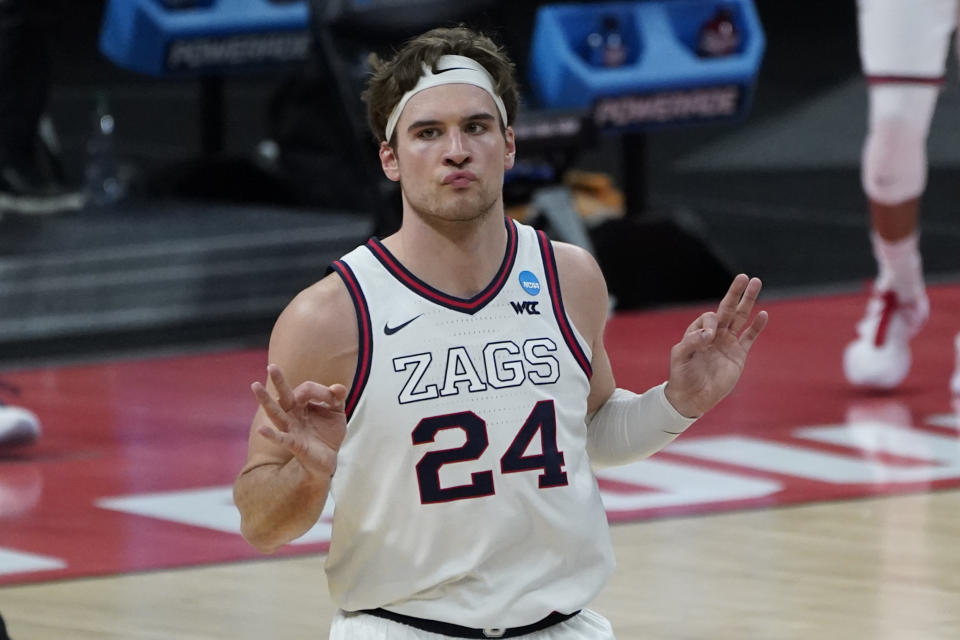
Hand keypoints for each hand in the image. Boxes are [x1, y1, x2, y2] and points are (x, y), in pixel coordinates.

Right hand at [251, 364, 346, 479]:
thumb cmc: (328, 433)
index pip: (306, 389)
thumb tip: (338, 388)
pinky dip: (271, 435)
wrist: (327, 459)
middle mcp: (292, 414)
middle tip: (272, 366)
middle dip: (278, 380)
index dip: (322, 391)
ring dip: (265, 400)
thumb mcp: (337, 413)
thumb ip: (337, 398)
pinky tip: (261, 430)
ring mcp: (290, 428)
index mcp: (301, 405)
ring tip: (255, 385)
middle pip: (283, 394)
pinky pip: (280, 439)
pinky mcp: (293, 444)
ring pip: (276, 412)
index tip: (334, 399)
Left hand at [664, 274, 767, 417]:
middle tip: (743, 277)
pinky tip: (763, 314)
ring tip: (756, 284)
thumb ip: (692, 342)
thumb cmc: (681, 376)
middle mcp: (714, 334)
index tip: (708, 339)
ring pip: (740, 318)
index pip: (710, 317)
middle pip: (727, 309)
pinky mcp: (738, 355)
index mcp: (698, 332)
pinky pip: (749, 337)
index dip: (711, 324)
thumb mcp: (680, 356)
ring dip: (748, 302)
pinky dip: (757, 327)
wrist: (692, 397)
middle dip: (735, 293)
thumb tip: (709, 334)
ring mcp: (728, 343)